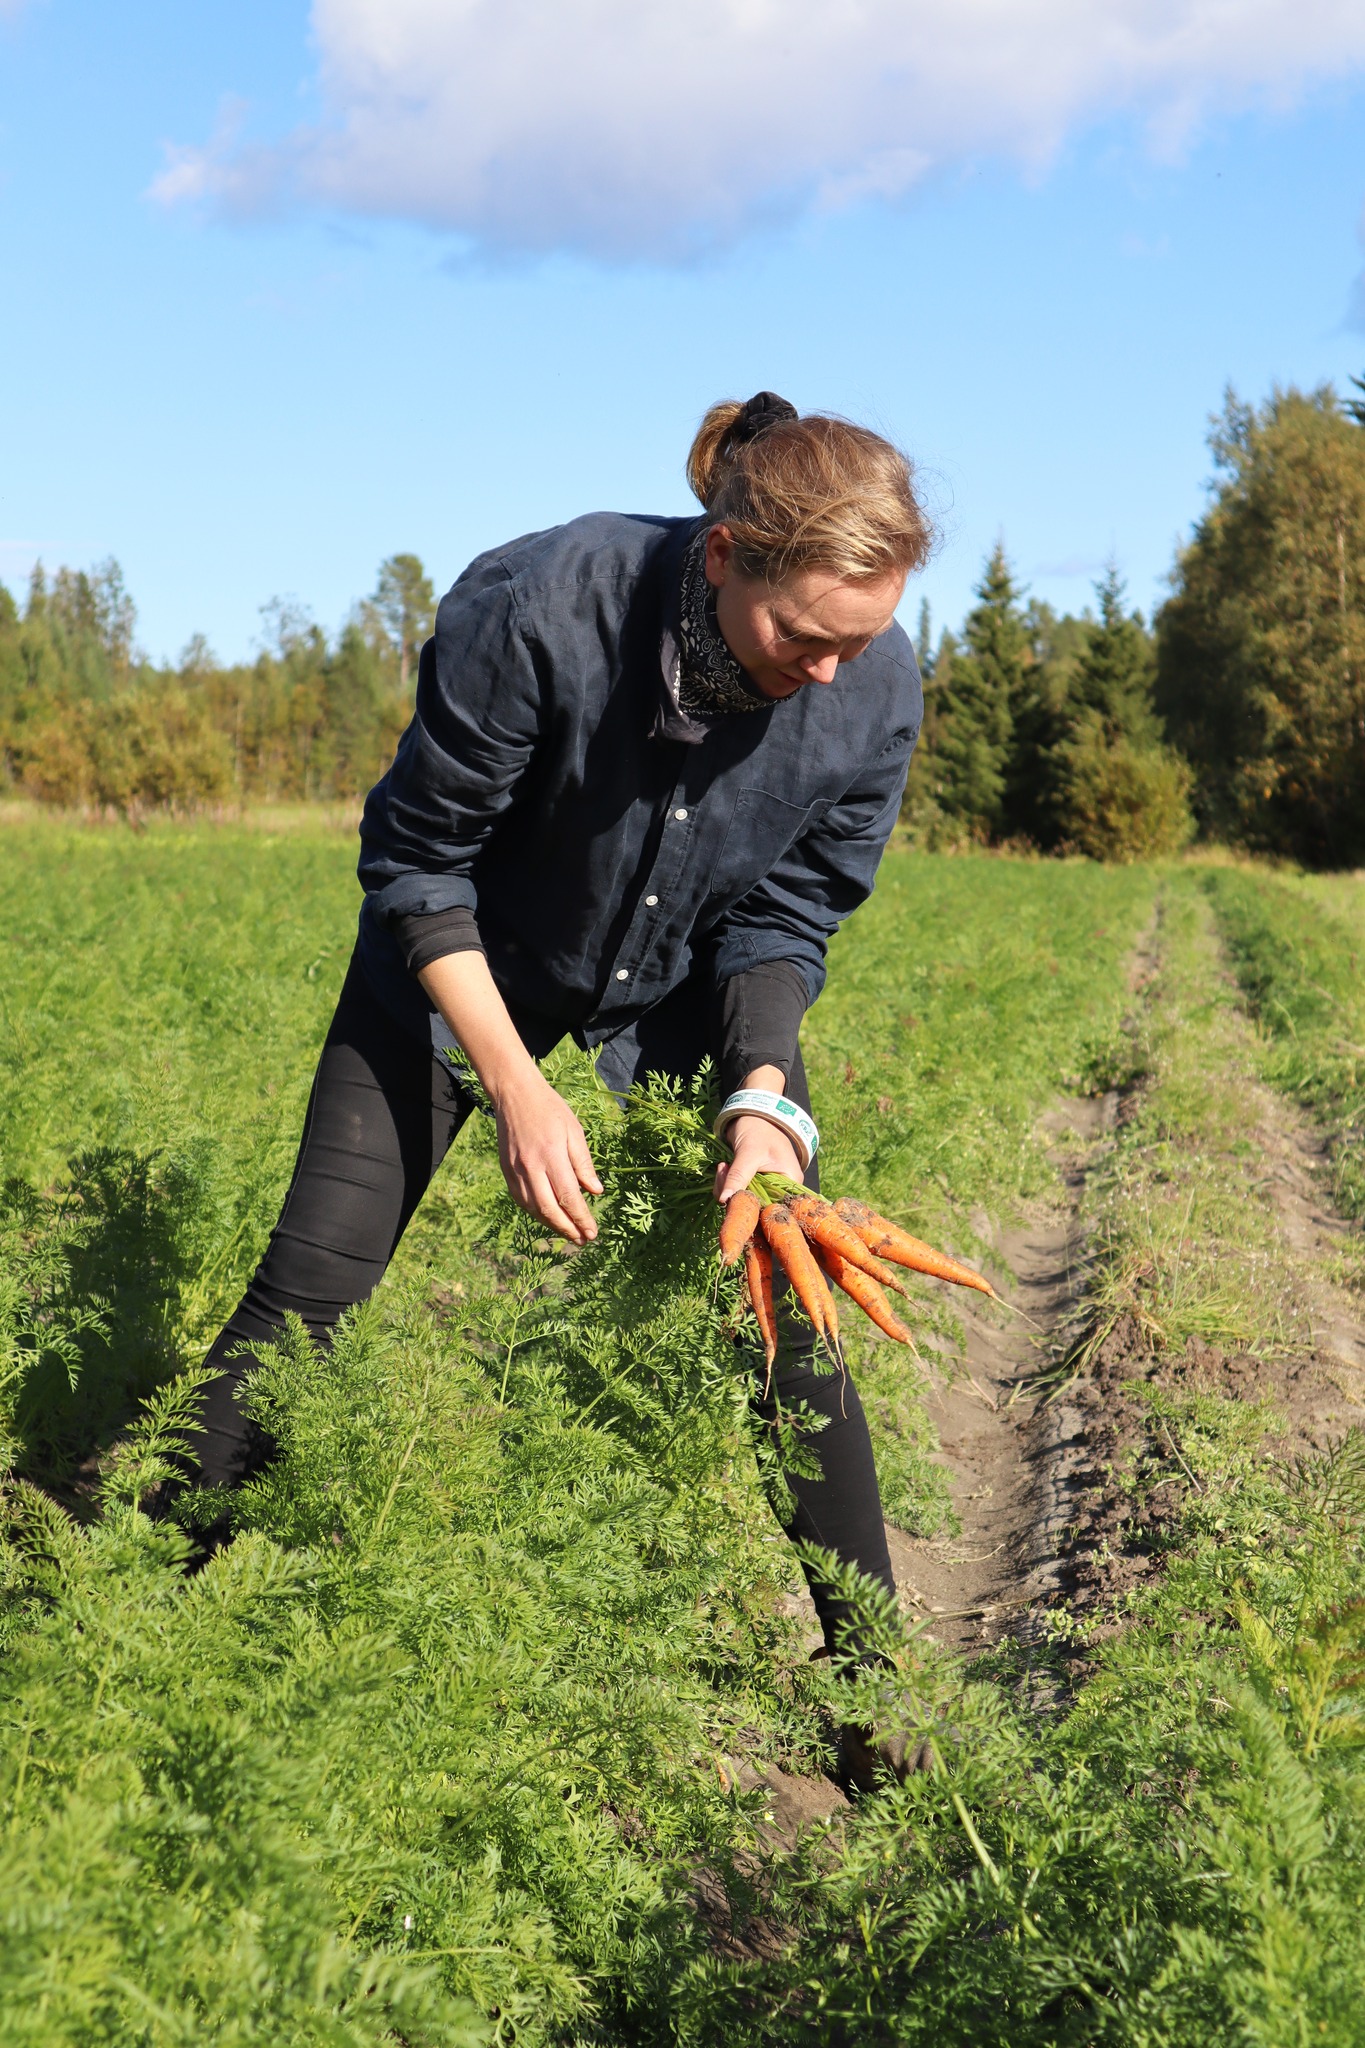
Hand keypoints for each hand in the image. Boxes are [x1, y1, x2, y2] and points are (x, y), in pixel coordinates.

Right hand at [493, 1065, 602, 1244]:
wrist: (515, 1094)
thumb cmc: (550, 1109)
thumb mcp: (574, 1131)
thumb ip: (584, 1163)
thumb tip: (596, 1192)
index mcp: (551, 1155)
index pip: (568, 1196)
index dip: (581, 1218)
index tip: (592, 1232)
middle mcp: (530, 1167)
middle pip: (549, 1209)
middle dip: (567, 1228)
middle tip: (583, 1240)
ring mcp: (515, 1170)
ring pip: (533, 1209)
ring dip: (552, 1225)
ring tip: (569, 1233)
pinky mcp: (506, 1171)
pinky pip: (521, 1200)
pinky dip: (536, 1213)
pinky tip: (548, 1218)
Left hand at [715, 1113, 803, 1202]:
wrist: (751, 1115)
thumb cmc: (758, 1129)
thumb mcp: (749, 1152)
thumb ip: (738, 1176)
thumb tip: (724, 1201)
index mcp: (790, 1181)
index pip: (774, 1207)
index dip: (753, 1208)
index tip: (733, 1200)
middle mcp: (780, 1187)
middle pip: (757, 1206)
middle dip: (735, 1194)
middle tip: (723, 1173)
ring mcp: (765, 1186)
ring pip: (744, 1199)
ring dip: (727, 1187)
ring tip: (723, 1167)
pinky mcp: (752, 1183)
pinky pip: (737, 1192)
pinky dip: (726, 1183)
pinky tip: (724, 1168)